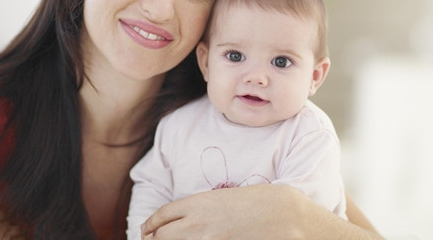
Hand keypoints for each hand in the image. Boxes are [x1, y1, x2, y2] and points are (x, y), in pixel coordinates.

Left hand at [141, 184, 308, 239]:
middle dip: (154, 238)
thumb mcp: (225, 197)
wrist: (284, 215)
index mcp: (198, 202)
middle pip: (160, 236)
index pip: (162, 215)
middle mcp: (197, 222)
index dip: (150, 224)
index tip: (148, 229)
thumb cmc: (259, 200)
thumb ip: (201, 208)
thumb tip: (184, 220)